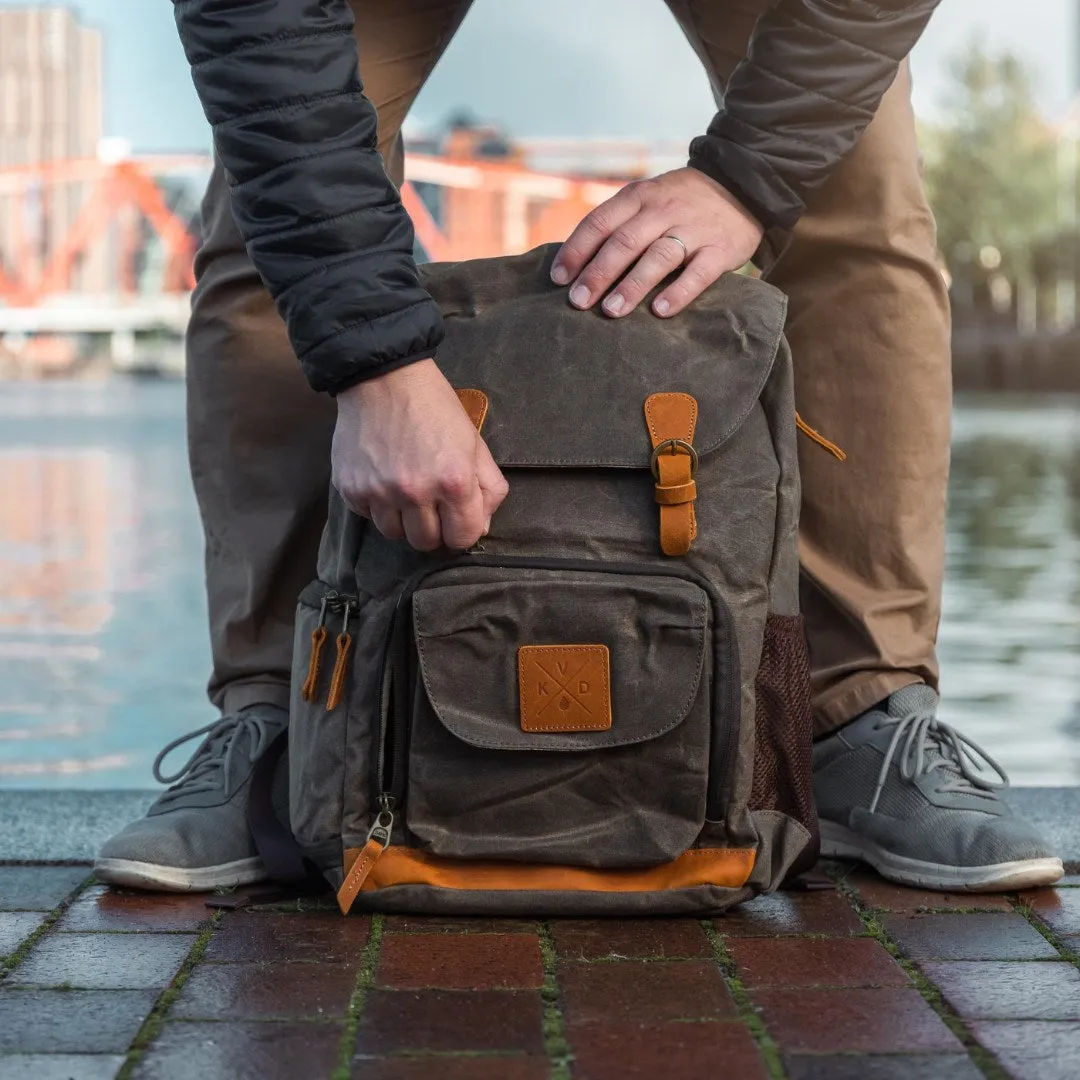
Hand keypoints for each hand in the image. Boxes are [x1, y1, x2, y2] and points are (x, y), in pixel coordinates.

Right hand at [332, 359, 508, 550]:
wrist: (383, 378)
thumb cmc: (435, 408)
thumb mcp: (474, 443)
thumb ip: (488, 488)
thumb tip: (483, 527)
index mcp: (454, 482)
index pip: (462, 539)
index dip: (461, 531)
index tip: (455, 518)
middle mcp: (416, 492)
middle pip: (425, 543)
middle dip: (432, 528)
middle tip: (429, 504)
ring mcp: (379, 492)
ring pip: (394, 534)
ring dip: (402, 520)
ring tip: (404, 491)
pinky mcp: (350, 488)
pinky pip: (367, 516)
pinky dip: (376, 505)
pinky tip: (381, 479)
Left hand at [550, 166, 762, 318]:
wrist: (742, 185)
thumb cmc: (681, 204)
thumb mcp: (647, 200)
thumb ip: (618, 225)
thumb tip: (575, 265)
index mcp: (639, 198)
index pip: (600, 222)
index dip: (576, 251)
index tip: (558, 279)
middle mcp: (663, 210)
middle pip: (624, 242)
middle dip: (598, 274)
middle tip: (578, 303)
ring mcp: (693, 229)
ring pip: (658, 257)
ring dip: (632, 286)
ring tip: (611, 311)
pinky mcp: (720, 248)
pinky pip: (698, 272)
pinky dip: (678, 291)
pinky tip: (660, 310)